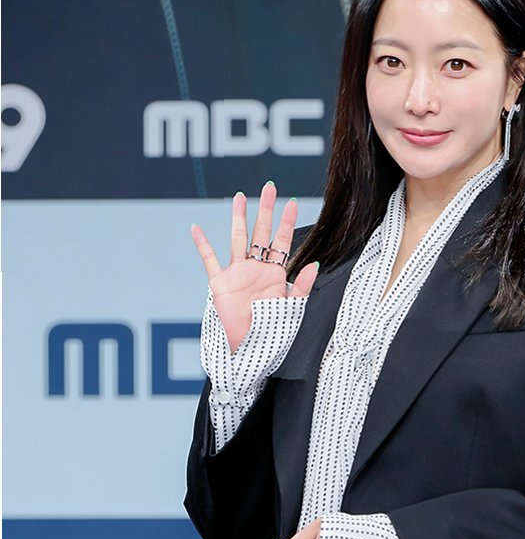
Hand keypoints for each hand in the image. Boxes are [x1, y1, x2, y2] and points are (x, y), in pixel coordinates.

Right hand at [190, 182, 317, 352]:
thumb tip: (314, 263)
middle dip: (266, 210)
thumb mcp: (292, 309)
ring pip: (238, 239)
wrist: (248, 350)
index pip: (282, 242)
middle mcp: (256, 269)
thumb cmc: (271, 333)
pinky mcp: (220, 283)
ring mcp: (237, 273)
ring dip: (239, 218)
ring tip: (240, 197)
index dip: (286, 222)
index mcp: (275, 274)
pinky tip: (196, 228)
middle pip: (261, 233)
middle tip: (269, 187)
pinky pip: (209, 259)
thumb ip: (302, 286)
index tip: (291, 202)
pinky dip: (202, 244)